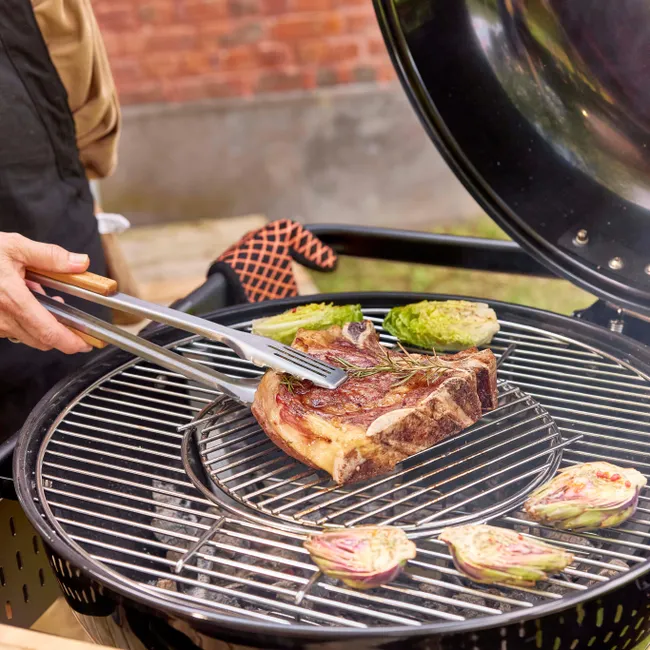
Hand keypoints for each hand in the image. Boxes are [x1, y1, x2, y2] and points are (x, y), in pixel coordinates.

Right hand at [0, 232, 92, 352]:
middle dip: (62, 334)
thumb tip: (80, 263)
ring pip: (28, 336)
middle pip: (42, 340)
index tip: (88, 344)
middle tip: (76, 321)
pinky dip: (28, 322)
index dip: (71, 342)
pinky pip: (13, 330)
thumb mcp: (14, 246)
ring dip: (44, 326)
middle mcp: (1, 317)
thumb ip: (50, 256)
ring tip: (47, 300)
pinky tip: (29, 301)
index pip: (48, 332)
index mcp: (11, 298)